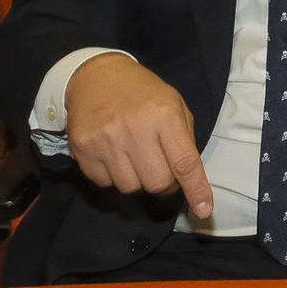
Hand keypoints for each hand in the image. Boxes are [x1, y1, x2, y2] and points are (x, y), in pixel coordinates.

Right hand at [64, 52, 212, 218]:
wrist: (95, 77)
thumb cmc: (142, 93)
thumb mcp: (174, 104)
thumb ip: (183, 140)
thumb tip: (189, 180)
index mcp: (164, 115)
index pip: (184, 163)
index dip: (196, 190)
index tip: (203, 210)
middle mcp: (134, 130)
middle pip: (156, 184)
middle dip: (164, 183)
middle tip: (161, 168)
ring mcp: (105, 141)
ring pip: (130, 188)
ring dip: (138, 180)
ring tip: (135, 157)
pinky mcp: (83, 150)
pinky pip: (105, 184)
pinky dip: (113, 176)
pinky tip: (114, 155)